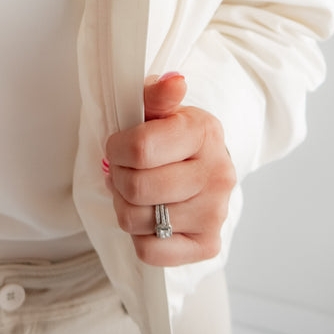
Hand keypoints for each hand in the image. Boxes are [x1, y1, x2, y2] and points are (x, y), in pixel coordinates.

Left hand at [104, 73, 235, 266]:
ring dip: (125, 207)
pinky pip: (150, 252)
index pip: (139, 149)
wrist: (199, 166)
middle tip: (123, 172)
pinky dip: (139, 237)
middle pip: (137, 189)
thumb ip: (157, 94)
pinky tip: (150, 217)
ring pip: (139, 221)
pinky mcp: (208, 245)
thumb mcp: (157, 107)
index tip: (118, 146)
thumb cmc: (168, 136)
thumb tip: (174, 82)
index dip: (115, 149)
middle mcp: (217, 174)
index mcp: (204, 132)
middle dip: (118, 179)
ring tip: (136, 194)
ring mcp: (215, 213)